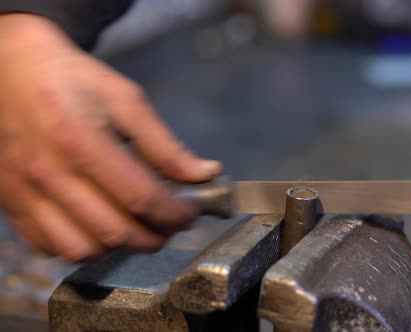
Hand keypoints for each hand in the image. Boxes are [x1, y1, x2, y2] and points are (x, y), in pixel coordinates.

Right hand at [0, 14, 221, 261]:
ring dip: (119, 247)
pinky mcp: (9, 203)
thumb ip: (165, 144)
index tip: (191, 215)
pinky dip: (83, 247)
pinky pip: (50, 247)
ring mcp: (23, 193)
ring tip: (137, 227)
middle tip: (170, 224)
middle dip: (154, 237)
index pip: (140, 197)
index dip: (175, 214)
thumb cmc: (75, 81)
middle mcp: (48, 173)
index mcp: (80, 140)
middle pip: (114, 232)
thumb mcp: (126, 100)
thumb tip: (207, 175)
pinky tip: (99, 226)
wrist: (10, 70)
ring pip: (82, 250)